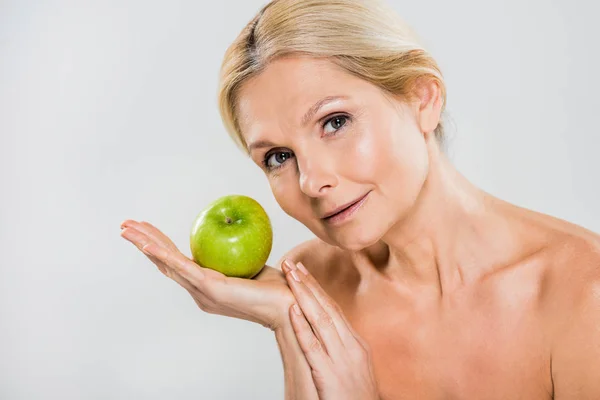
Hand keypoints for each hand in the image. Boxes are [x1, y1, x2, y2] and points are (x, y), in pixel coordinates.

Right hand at [120, 219, 294, 329]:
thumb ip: (239, 252)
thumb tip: (236, 229)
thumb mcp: (253, 263)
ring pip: (167, 263)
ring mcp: (202, 291)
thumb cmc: (278, 287)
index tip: (146, 230)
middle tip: (125, 225)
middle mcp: (199, 291)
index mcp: (206, 286)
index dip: (159, 247)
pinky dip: (162, 254)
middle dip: (144, 243)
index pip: (177, 263)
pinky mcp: (210, 288)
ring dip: (145, 244)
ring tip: (127, 229)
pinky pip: (181, 267)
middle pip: (165, 263)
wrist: (290, 306)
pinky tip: (147, 243)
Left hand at [281, 260, 379, 399]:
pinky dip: (302, 327)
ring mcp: (341, 360)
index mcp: (356, 345)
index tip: (304, 271)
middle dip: (308, 284)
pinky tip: (292, 310)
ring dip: (303, 295)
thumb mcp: (353, 369)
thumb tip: (324, 336)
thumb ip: (340, 351)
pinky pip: (313, 347)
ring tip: (290, 276)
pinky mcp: (329, 375)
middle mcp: (351, 347)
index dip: (318, 289)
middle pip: (328, 308)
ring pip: (320, 320)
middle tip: (292, 263)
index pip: (334, 309)